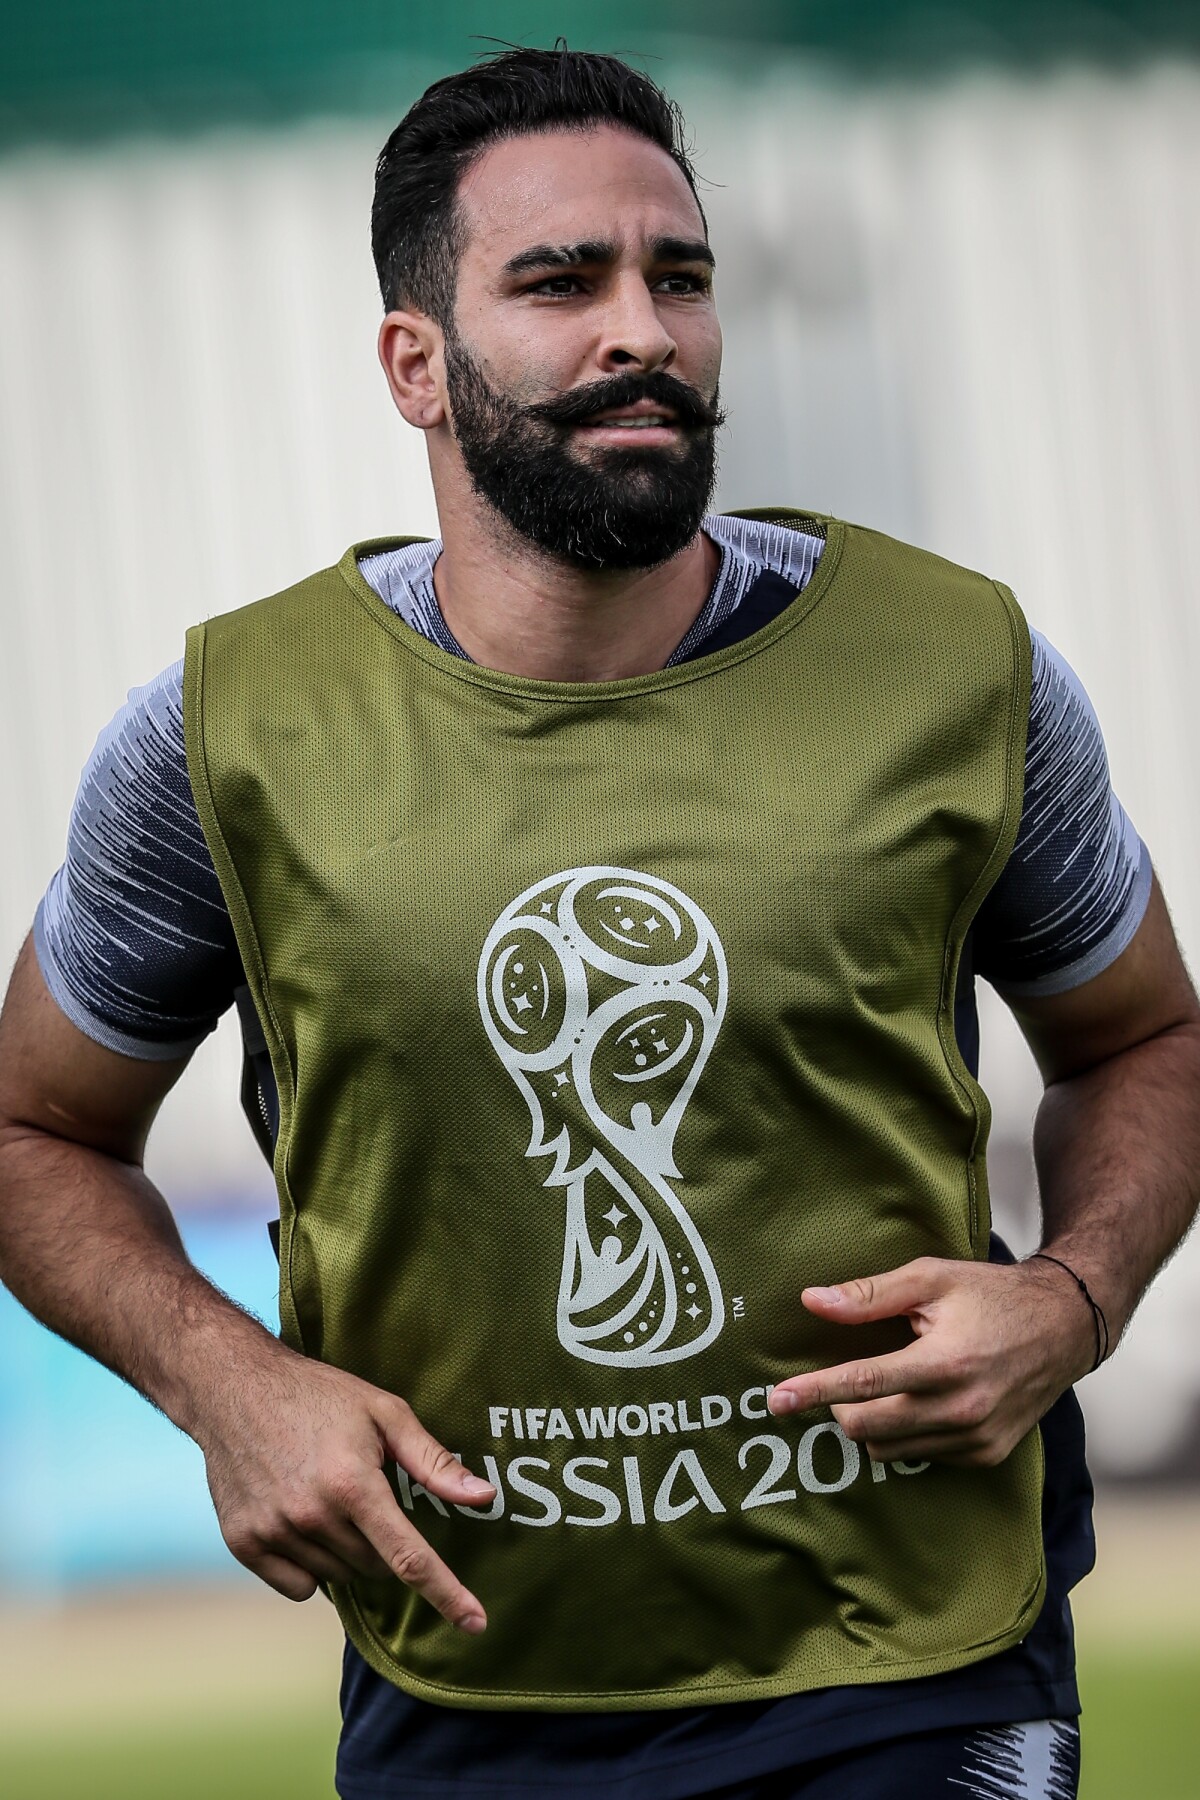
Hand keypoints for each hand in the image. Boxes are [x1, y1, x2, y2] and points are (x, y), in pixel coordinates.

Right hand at [196, 1345, 494, 1628]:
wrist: (234, 1387)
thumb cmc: (320, 1396)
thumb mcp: (385, 1413)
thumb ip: (434, 1462)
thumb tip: (484, 1498)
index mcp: (353, 1484)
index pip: (410, 1559)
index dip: (448, 1594)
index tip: (476, 1624)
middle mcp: (312, 1516)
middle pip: (375, 1568)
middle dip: (383, 1543)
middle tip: (364, 1495)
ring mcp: (274, 1532)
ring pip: (339, 1578)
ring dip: (345, 1551)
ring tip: (324, 1495)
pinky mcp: (244, 1544)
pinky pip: (298, 1587)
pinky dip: (309, 1566)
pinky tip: (297, 1519)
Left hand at [766, 1256, 1095, 1465]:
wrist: (1064, 1326)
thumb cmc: (990, 1294)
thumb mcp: (930, 1278)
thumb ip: (869, 1294)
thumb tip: (811, 1302)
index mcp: (945, 1362)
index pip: (864, 1384)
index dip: (814, 1391)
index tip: (774, 1400)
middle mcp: (962, 1409)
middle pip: (866, 1427)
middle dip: (838, 1407)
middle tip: (836, 1383)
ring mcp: (977, 1438)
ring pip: (889, 1449)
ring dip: (870, 1424)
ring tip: (883, 1387)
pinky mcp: (988, 1455)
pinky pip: (921, 1455)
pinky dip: (906, 1434)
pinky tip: (919, 1402)